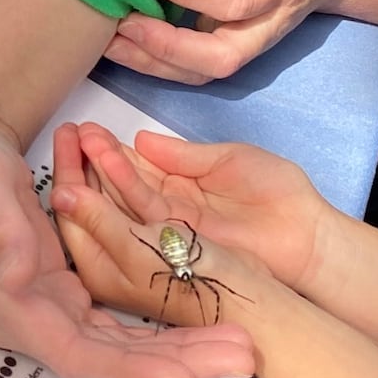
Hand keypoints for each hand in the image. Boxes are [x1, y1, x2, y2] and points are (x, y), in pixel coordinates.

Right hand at [0, 113, 254, 377]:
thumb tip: (19, 276)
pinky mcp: (67, 292)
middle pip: (112, 360)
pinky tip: (205, 327)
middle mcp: (33, 320)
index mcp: (9, 305)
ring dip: (180, 348)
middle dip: (176, 362)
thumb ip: (1, 229)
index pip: (77, 354)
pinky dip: (161, 326)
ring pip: (123, 346)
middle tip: (242, 356)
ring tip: (239, 345)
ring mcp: (52, 309)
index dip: (130, 368)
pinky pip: (121, 322)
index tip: (183, 376)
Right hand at [56, 122, 327, 294]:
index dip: (111, 149)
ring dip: (102, 176)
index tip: (86, 129)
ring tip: (78, 148)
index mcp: (180, 184)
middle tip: (71, 134)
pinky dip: (119, 201)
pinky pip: (141, 223)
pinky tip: (100, 179)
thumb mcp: (226, 160)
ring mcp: (170, 231)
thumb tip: (140, 139)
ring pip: (126, 203)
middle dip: (96, 160)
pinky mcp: (176, 248)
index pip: (136, 166)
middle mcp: (168, 210)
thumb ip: (182, 155)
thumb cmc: (276, 192)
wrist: (306, 233)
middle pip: (122, 185)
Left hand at [104, 0, 358, 84]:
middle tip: (123, 22)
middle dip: (168, 47)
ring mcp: (247, 41)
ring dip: (153, 62)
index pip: (237, 0)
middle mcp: (266, 23)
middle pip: (221, 57)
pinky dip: (154, 62)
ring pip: (202, 72)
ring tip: (109, 40)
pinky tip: (120, 43)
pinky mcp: (228, 44)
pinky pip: (192, 67)